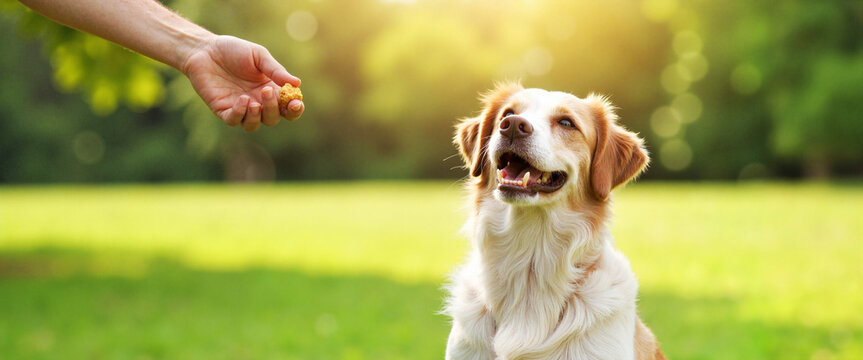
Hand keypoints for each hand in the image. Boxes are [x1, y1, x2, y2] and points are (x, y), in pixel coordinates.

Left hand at [181, 35, 303, 130]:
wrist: (205, 49)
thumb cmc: (233, 50)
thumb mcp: (258, 56)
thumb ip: (276, 70)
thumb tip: (297, 83)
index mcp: (270, 90)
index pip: (287, 108)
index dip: (294, 110)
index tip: (296, 103)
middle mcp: (257, 102)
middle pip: (272, 118)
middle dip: (273, 109)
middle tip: (267, 91)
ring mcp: (240, 107)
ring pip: (254, 124)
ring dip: (257, 116)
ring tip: (253, 101)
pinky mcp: (223, 109)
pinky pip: (235, 120)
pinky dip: (240, 114)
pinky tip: (242, 99)